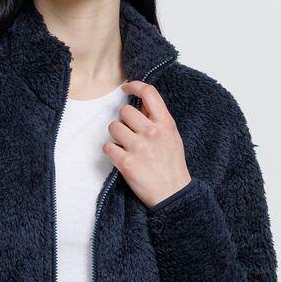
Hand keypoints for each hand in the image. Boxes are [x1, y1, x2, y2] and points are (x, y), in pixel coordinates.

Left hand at [104, 81, 191, 207]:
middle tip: (130, 132)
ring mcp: (139, 148)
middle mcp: (152, 133)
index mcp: (166, 124)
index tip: (126, 88)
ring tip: (126, 146)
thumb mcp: (172, 137)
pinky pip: (107, 147)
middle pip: (125, 111)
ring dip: (116, 136)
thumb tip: (142, 102)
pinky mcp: (126, 163)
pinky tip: (121, 158)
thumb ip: (158, 120)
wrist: (173, 195)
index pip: (149, 93)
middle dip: (123, 120)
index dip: (135, 86)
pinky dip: (111, 152)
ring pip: (113, 127)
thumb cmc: (172, 165)